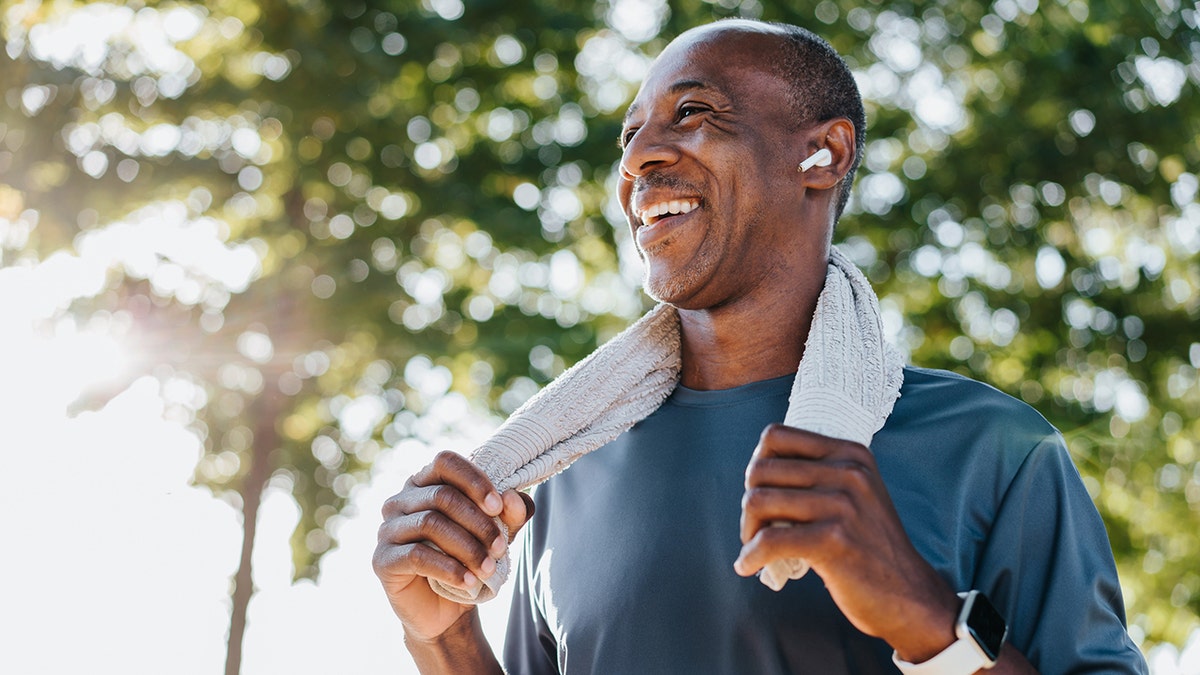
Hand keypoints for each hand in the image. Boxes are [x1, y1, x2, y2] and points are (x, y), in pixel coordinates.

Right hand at [373, 451, 533, 642]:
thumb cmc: (469, 560)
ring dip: (467, 547)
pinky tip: (469, 581)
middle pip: (442, 496)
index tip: (498, 507)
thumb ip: (511, 513)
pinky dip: (449, 569)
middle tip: (500, 548)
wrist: (446, 609)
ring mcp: (387, 529)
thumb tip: (512, 497)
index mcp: (425, 483)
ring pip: (430, 524)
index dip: (473, 480)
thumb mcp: (498, 534)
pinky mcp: (382, 560)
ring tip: (488, 568)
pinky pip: (416, 556)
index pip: (445, 462)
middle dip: (478, 523)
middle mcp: (400, 500)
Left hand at [733, 424, 958, 661]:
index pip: (776, 436)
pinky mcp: (833, 540)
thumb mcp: (855, 494)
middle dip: (749, 503)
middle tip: (756, 528)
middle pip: (761, 469)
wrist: (908, 594)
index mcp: (850, 453)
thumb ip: (819, 474)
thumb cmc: (869, 546)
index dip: (758, 464)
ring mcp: (842, 505)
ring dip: (748, 529)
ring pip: (759, 500)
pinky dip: (750, 555)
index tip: (761, 491)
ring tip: (754, 547)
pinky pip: (769, 540)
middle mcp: (848, 472)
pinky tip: (748, 566)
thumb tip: (757, 469)